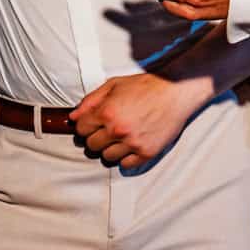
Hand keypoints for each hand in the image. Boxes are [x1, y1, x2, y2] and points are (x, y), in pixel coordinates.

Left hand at [69, 72, 209, 168]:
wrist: (176, 91)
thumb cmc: (146, 86)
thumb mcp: (114, 85)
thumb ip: (91, 100)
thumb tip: (73, 117)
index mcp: (107, 112)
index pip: (81, 129)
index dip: (85, 126)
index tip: (92, 124)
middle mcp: (118, 130)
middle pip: (92, 146)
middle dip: (96, 137)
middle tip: (107, 130)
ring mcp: (132, 143)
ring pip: (107, 157)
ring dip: (110, 148)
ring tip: (120, 137)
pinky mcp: (146, 152)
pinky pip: (126, 164)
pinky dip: (126, 157)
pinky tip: (131, 144)